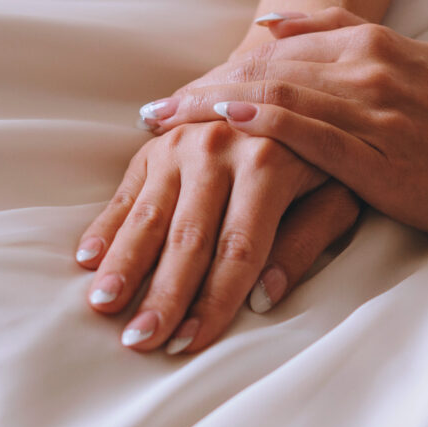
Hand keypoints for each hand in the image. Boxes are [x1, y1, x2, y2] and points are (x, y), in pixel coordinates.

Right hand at [77, 119, 359, 354]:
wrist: (288, 82)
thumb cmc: (320, 152)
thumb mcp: (338, 191)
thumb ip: (308, 240)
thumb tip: (266, 298)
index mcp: (270, 163)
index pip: (239, 248)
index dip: (215, 301)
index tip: (191, 344)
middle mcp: (220, 149)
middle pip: (188, 238)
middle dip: (163, 294)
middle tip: (141, 340)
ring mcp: (182, 143)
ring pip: (150, 215)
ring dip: (124, 264)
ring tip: (104, 305)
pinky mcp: (156, 144)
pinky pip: (127, 190)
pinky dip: (107, 226)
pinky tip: (88, 259)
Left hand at [143, 9, 427, 242]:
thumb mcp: (413, 64)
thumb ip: (347, 41)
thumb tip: (274, 27)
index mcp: (373, 42)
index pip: (278, 47)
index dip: (222, 68)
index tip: (181, 92)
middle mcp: (367, 64)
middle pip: (263, 68)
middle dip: (201, 90)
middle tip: (152, 113)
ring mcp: (372, 106)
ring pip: (274, 94)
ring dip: (209, 110)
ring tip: (163, 125)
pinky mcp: (377, 152)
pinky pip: (306, 131)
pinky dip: (257, 125)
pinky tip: (219, 129)